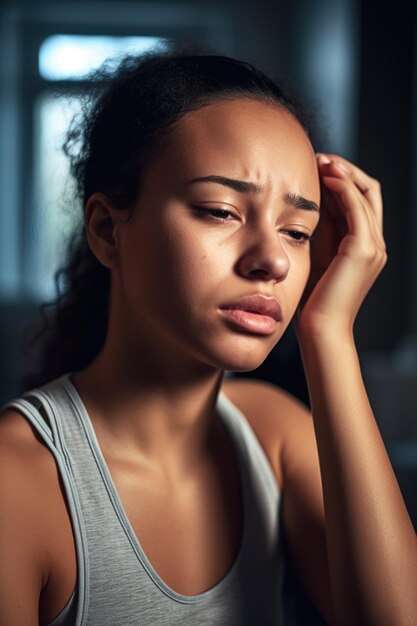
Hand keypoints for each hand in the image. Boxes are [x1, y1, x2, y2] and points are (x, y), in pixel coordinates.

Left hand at [295, 154, 386, 337]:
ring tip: (320, 160)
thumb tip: (311, 202)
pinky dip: (343, 188)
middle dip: (345, 170)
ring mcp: (374, 246)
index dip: (341, 179)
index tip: (316, 166)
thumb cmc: (312, 299)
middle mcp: (375, 244)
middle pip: (368, 191)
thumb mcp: (317, 255)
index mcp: (364, 246)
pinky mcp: (363, 250)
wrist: (319, 329)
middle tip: (318, 157)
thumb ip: (320, 231)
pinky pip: (357, 207)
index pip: (360, 200)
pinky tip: (324, 178)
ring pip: (365, 193)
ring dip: (343, 173)